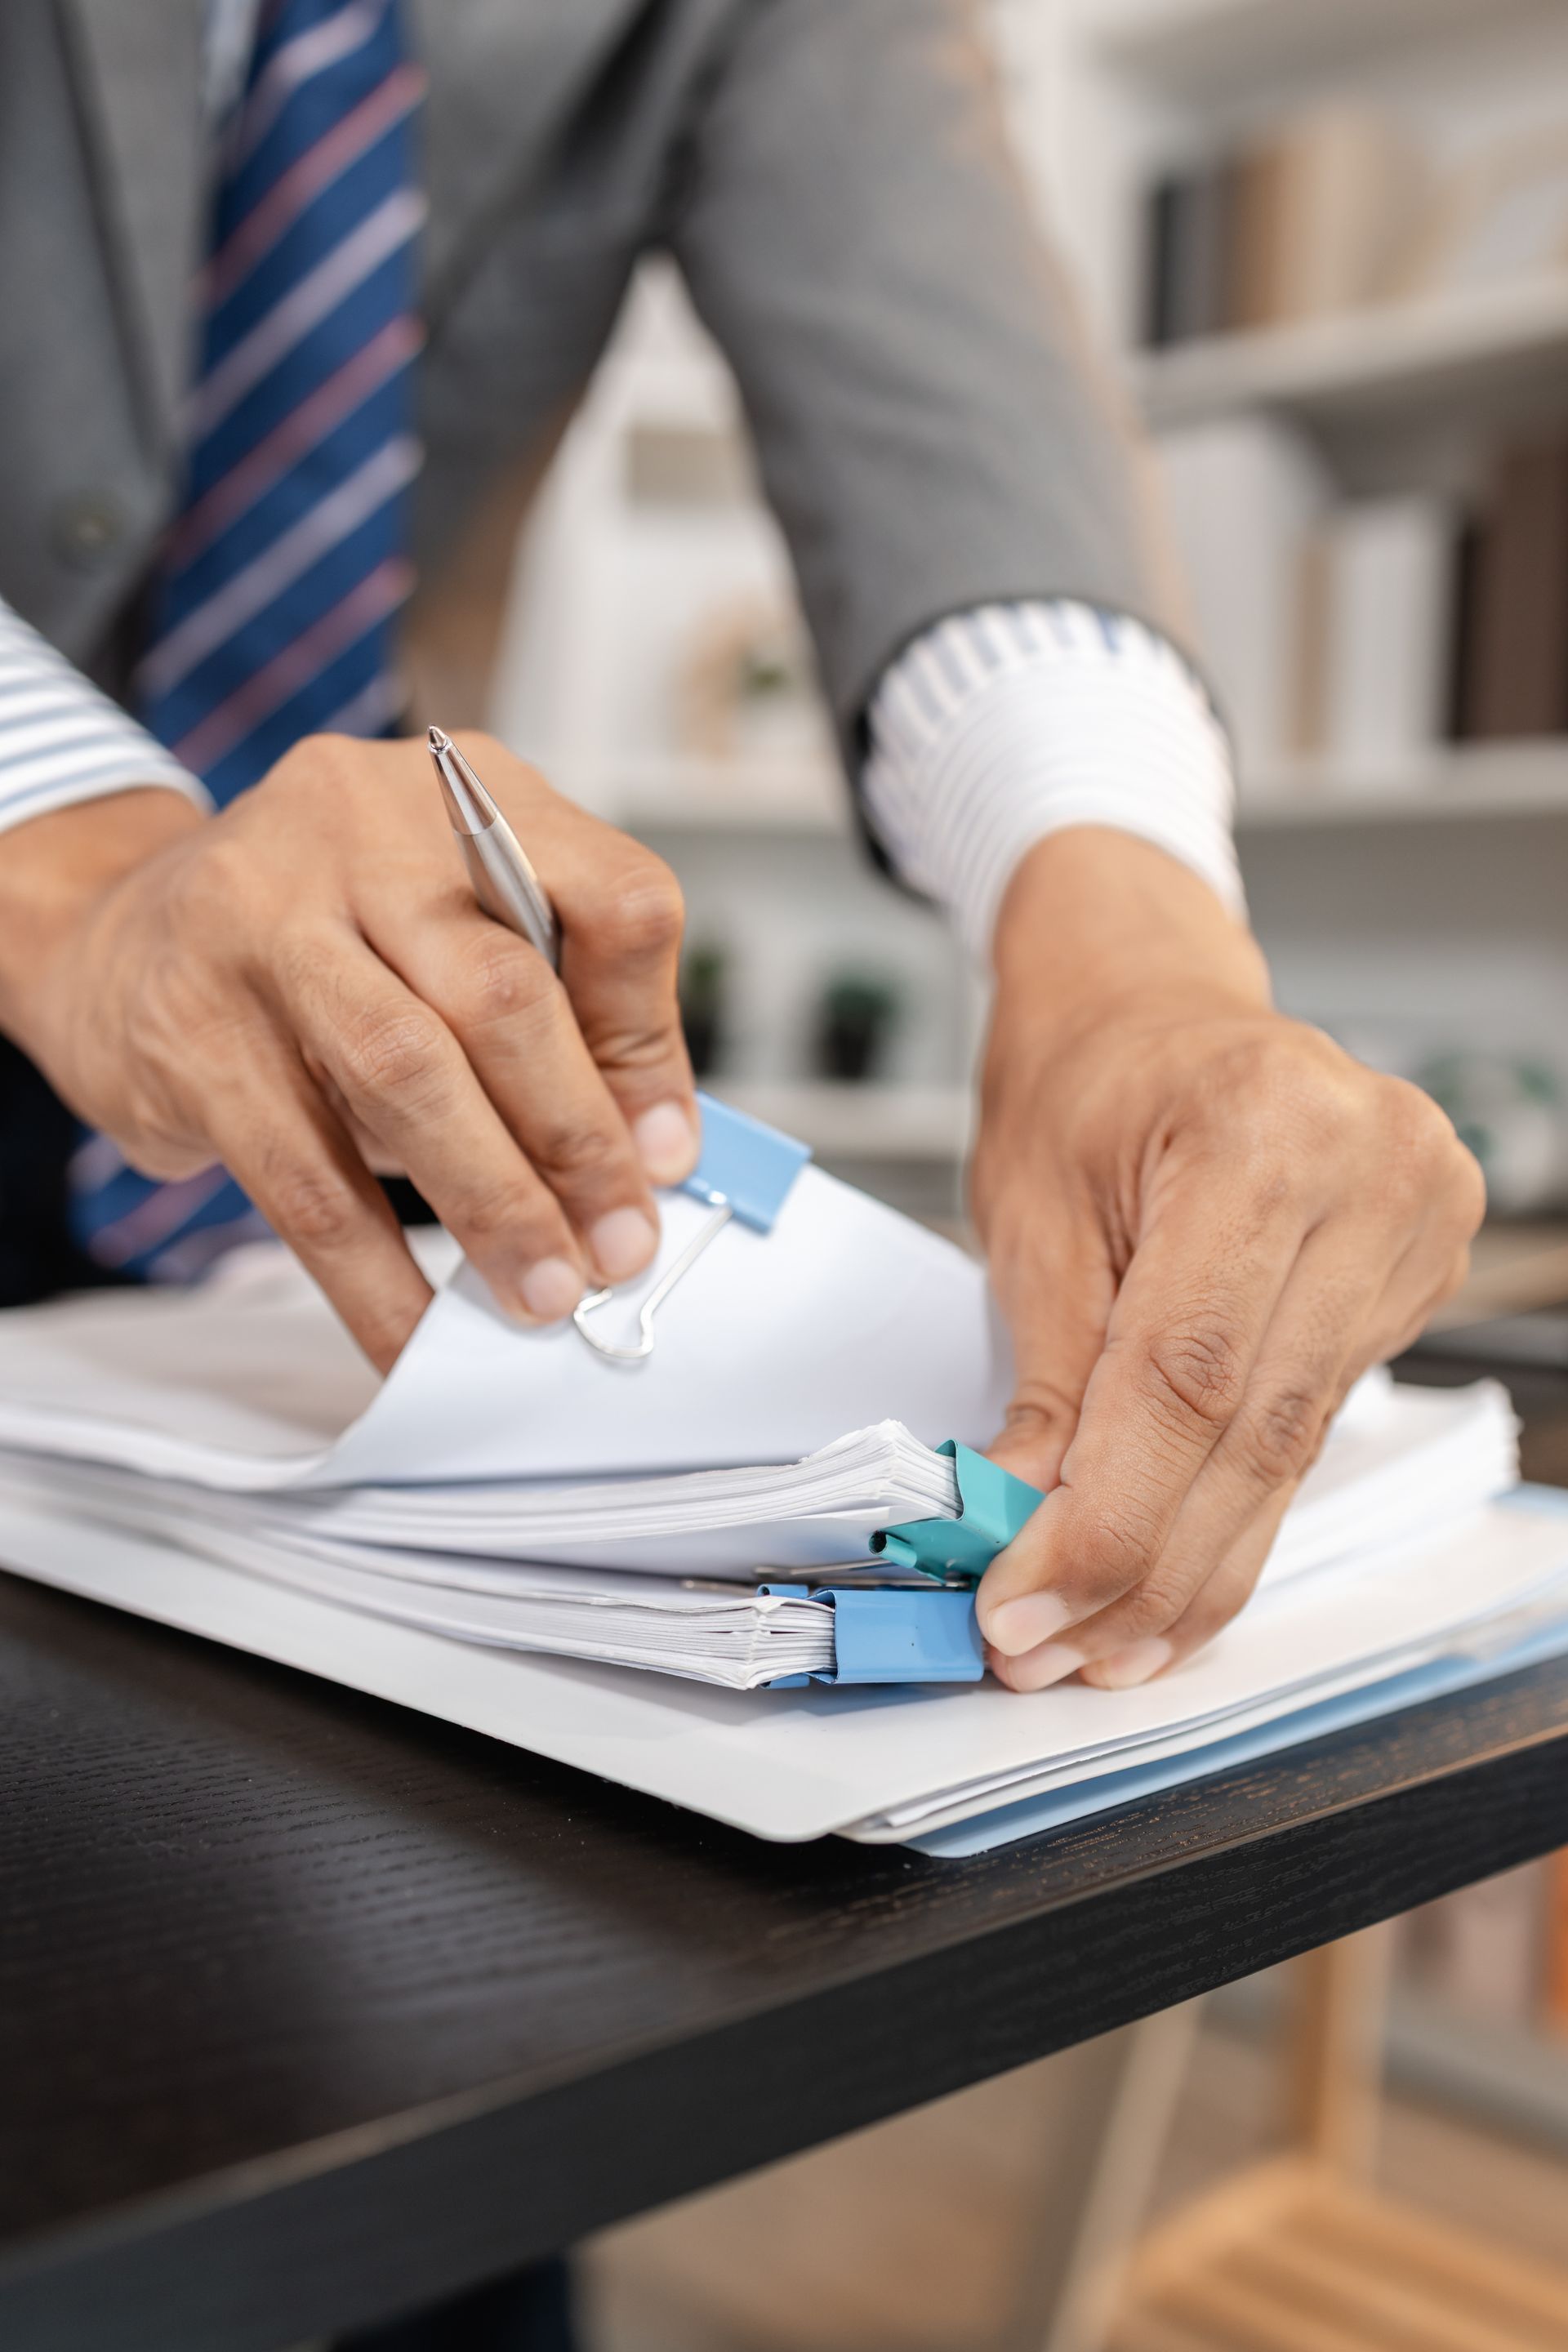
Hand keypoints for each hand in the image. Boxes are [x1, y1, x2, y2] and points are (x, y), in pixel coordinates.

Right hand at [0, 734, 697, 1368]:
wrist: (109, 938)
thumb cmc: (321, 944)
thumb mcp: (448, 931)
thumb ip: (554, 1011)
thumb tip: (650, 1156)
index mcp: (464, 794)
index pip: (608, 899)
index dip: (649, 1041)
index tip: (666, 1152)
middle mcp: (362, 830)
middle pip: (503, 993)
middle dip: (578, 1143)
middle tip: (620, 1245)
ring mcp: (262, 921)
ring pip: (407, 1076)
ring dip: (493, 1205)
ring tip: (543, 1288)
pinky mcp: (193, 1031)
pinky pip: (305, 1178)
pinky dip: (374, 1277)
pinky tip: (417, 1331)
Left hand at [970, 830, 1483, 1692]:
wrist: (1149, 1000)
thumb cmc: (1087, 1075)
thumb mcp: (1031, 1214)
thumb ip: (1047, 1380)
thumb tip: (1026, 1527)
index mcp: (1262, 1130)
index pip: (1186, 1379)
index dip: (1105, 1518)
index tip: (1025, 1601)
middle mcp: (1368, 1172)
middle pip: (1252, 1432)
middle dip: (1141, 1565)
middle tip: (1054, 1647)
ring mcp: (1414, 1222)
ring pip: (1291, 1452)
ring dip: (1190, 1563)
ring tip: (1102, 1638)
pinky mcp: (1418, 1275)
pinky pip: (1314, 1425)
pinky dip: (1237, 1509)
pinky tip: (1175, 1572)